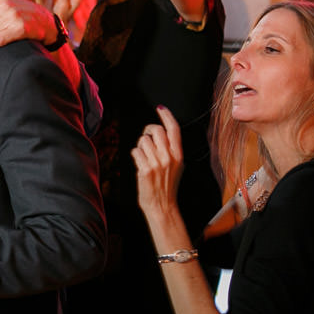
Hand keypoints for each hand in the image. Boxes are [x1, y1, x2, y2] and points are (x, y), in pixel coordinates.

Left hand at [131, 106, 184, 220]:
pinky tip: (139, 163)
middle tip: (147, 138)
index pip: (174, 129)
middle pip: (156, 130)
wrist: (162, 205)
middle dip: (148, 131)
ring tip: (144, 156)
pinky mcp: (145, 169)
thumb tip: (162, 134)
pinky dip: (135, 155)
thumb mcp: (178, 166)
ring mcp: (157, 163)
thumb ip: (172, 150)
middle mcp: (169, 157)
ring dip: (140, 145)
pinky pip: (135, 152)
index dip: (166, 116)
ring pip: (143, 140)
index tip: (160, 108)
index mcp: (178, 155)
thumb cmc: (168, 185)